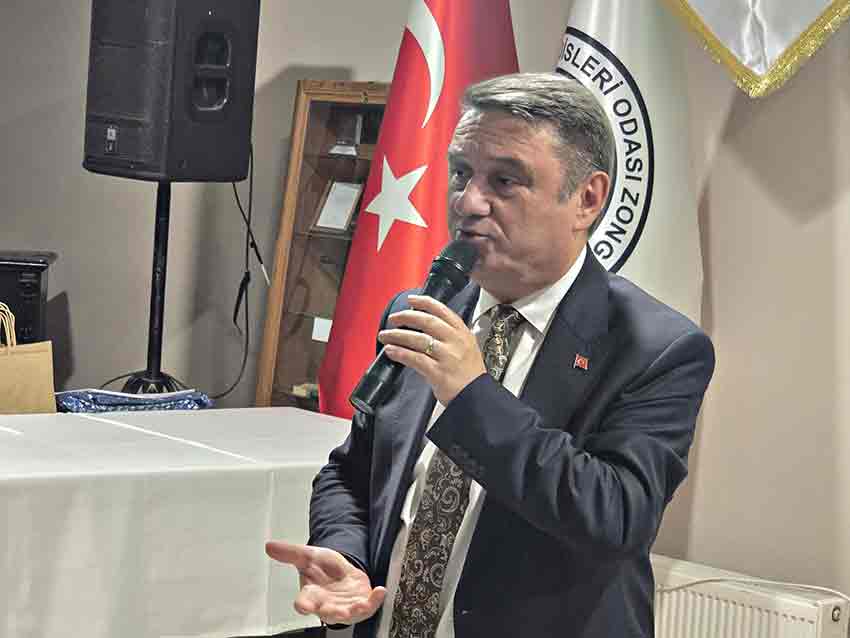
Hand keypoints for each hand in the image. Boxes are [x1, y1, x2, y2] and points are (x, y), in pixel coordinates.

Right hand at [265, 541, 385, 625]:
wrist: (341, 572)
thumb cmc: (322, 569)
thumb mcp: (308, 556)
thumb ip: (290, 553)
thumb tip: (269, 545)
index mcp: (311, 595)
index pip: (304, 602)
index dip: (303, 605)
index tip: (302, 606)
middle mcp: (326, 605)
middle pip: (327, 612)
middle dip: (333, 613)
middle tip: (339, 614)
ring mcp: (344, 607)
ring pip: (349, 614)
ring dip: (355, 611)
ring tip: (361, 605)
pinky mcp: (361, 604)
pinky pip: (369, 607)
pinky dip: (375, 601)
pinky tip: (380, 591)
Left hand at [378, 294, 485, 404]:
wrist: (477, 398)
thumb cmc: (470, 375)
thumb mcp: (467, 348)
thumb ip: (451, 336)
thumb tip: (425, 328)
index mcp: (463, 333)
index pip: (442, 311)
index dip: (424, 302)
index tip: (411, 300)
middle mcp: (455, 342)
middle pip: (427, 321)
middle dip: (406, 317)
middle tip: (393, 318)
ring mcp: (447, 357)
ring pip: (417, 339)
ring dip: (397, 335)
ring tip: (385, 335)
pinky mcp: (438, 372)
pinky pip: (414, 358)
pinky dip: (400, 353)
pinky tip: (391, 351)